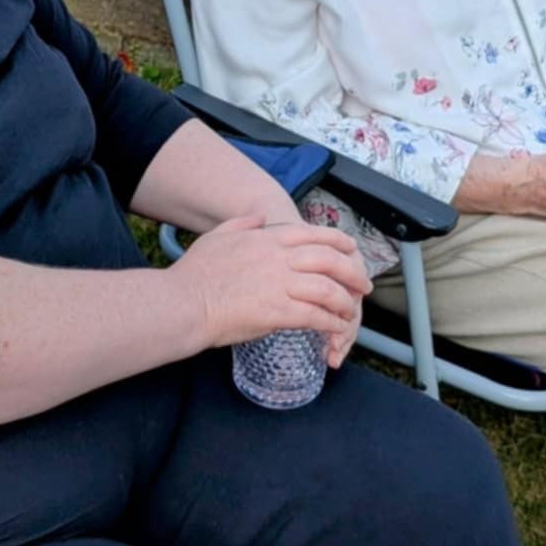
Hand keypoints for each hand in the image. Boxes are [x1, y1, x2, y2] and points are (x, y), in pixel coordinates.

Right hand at [172, 215, 369, 361]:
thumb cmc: (194, 274)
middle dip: (352, 273)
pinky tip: (335, 328)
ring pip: (328, 289)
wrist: (183, 303)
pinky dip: (330, 322)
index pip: (313, 234)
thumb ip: (242, 223)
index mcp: (266, 239)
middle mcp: (278, 258)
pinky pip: (315, 316)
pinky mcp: (278, 313)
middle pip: (329, 260)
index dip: (338, 242)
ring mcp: (280, 285)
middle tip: (362, 285)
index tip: (351, 249)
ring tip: (349, 312)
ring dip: (344, 302)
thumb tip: (260, 217)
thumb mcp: (217, 236)